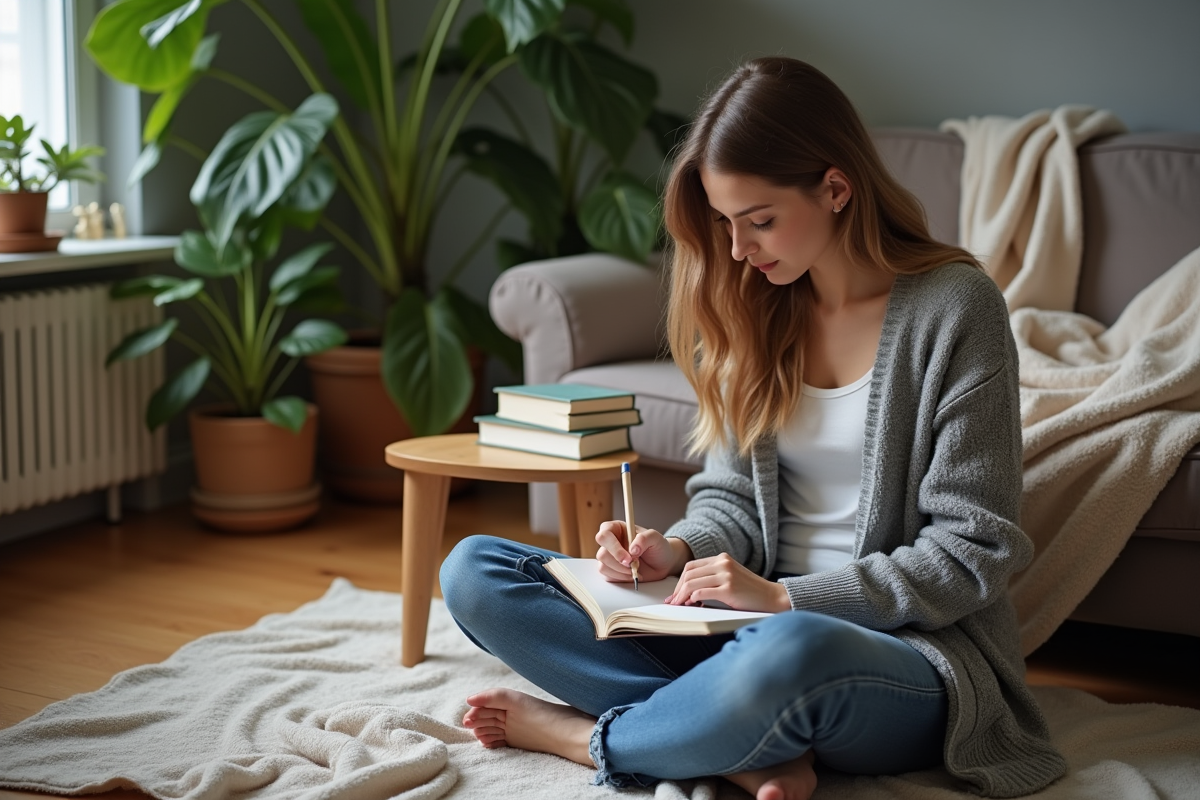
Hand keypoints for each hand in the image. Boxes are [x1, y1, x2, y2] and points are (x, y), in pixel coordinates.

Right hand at [594, 521, 684, 582]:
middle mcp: (611, 542)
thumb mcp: (655, 538)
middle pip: (602, 553)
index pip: (604, 535)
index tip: (628, 557)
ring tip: (635, 570)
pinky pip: (607, 576)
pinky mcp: (610, 570)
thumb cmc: (657, 547)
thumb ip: (644, 538)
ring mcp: (609, 557)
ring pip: (603, 566)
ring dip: (621, 571)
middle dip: (618, 562)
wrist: (662, 563)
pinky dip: (621, 578)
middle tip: (632, 565)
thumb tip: (632, 549)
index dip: (613, 547)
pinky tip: (631, 575)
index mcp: (617, 529)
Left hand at [666, 553, 790, 612]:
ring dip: (681, 596)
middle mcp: (723, 563)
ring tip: (679, 605)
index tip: (675, 593)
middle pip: (688, 573)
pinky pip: (702, 592)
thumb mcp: (730, 577)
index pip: (691, 566)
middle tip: (672, 602)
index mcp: (722, 558)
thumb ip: (712, 579)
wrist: (772, 597)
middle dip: (677, 589)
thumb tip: (688, 593)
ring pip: (692, 583)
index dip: (679, 581)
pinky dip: (692, 599)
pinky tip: (691, 605)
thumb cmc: (750, 592)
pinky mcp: (729, 588)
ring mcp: (726, 575)